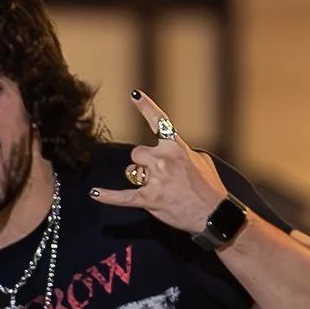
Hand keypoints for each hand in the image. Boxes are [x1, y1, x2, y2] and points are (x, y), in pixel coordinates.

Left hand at [90, 92, 227, 234]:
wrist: (214, 214)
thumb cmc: (209, 187)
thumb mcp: (201, 160)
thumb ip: (182, 151)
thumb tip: (170, 150)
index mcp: (177, 147)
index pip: (159, 122)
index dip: (146, 107)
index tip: (134, 95)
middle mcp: (164, 159)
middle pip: (137, 153)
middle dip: (143, 163)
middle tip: (160, 176)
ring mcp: (156, 179)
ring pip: (132, 172)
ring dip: (140, 178)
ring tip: (160, 189)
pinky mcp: (149, 199)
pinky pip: (122, 197)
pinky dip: (108, 196)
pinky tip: (94, 193)